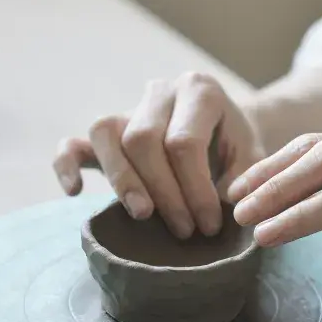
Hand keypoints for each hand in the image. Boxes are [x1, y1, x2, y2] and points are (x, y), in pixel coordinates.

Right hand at [53, 72, 264, 238]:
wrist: (224, 129)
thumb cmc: (236, 147)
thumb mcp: (254, 156)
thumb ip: (244, 176)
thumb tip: (226, 201)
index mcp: (200, 90)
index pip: (184, 141)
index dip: (195, 189)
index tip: (210, 225)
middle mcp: (160, 92)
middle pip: (143, 139)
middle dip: (164, 192)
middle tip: (185, 230)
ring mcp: (128, 108)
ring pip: (106, 134)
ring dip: (122, 181)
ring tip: (143, 216)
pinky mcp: (107, 132)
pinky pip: (74, 142)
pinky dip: (66, 165)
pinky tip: (74, 192)